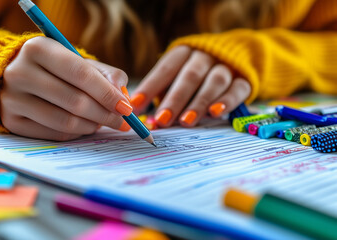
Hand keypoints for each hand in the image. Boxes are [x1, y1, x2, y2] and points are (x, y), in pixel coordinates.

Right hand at [0, 36, 131, 140]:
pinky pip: (54, 134)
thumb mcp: (78, 61)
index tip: (126, 108)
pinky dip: (76, 133)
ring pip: (65, 122)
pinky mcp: (11, 122)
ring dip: (92, 126)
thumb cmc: (54, 68)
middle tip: (122, 121)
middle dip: (105, 115)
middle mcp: (19, 73)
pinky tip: (84, 126)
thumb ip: (106, 75)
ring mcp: (12, 99)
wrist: (13, 76)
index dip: (107, 93)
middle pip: (74, 101)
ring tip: (102, 122)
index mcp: (38, 48)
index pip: (81, 74)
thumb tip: (123, 99)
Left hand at [131, 45, 250, 127]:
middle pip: (189, 76)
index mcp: (183, 53)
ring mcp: (226, 66)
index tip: (135, 106)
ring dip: (199, 102)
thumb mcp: (176, 79)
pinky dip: (226, 101)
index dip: (149, 87)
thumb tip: (146, 120)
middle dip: (174, 99)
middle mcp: (204, 56)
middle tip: (162, 120)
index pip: (165, 68)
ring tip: (186, 121)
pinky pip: (237, 89)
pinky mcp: (244, 80)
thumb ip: (161, 96)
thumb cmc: (194, 75)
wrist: (237, 58)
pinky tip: (215, 113)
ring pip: (214, 82)